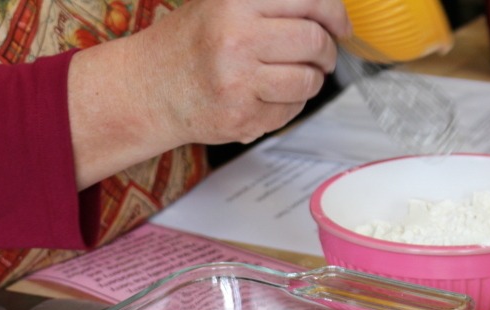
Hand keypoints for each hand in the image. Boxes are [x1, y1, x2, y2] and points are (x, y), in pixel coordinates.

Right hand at [141, 0, 352, 144]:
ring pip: (308, 81)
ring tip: (296, 77)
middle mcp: (237, 40)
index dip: (335, 13)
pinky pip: (290, 111)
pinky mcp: (241, 117)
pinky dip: (290, 105)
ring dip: (312, 81)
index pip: (309, 0)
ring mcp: (239, 82)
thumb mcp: (220, 4)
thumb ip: (267, 3)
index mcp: (235, 4)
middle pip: (314, 42)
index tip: (341, 25)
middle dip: (327, 51)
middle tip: (322, 56)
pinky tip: (269, 97)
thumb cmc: (188, 46)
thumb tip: (326, 12)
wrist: (148, 90)